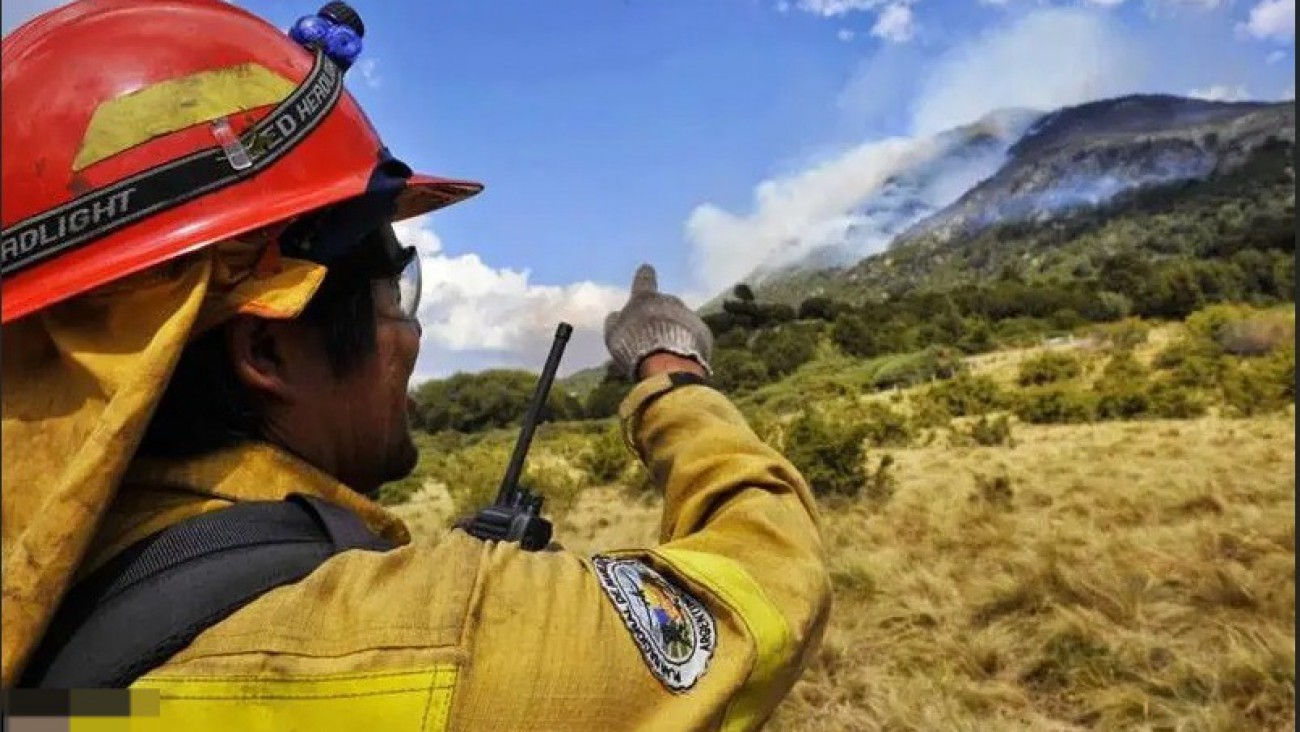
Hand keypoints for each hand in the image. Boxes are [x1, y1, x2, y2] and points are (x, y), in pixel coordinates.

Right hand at [603, 264, 712, 380]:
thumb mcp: (614, 335)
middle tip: (652, 337)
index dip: (644, 275)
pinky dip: (688, 342)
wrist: (668, 364)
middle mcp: (669, 300)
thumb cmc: (634, 347)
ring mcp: (689, 314)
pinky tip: (680, 356)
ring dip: (674, 330)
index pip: (644, 279)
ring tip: (666, 351)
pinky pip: (693, 334)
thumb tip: (616, 315)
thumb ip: (615, 322)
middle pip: (664, 304)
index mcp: (645, 298)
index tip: (646, 269)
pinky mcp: (703, 331)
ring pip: (680, 319)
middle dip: (660, 316)